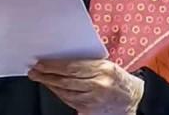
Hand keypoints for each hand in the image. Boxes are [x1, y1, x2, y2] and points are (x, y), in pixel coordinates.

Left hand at [28, 59, 143, 114]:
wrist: (133, 98)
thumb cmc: (118, 79)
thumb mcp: (107, 64)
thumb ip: (87, 61)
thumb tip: (63, 58)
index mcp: (103, 68)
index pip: (72, 66)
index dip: (54, 65)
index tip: (41, 62)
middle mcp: (99, 84)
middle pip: (66, 80)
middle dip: (47, 75)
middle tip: (35, 71)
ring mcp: (94, 98)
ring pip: (66, 92)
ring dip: (50, 85)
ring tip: (40, 78)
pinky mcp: (91, 109)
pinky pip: (70, 101)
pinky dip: (59, 94)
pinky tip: (53, 88)